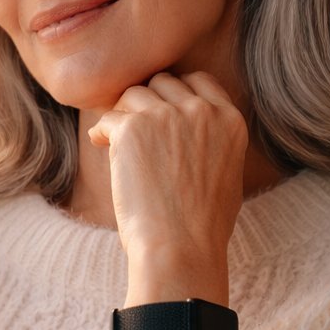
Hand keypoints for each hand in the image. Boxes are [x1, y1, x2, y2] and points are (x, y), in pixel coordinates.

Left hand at [88, 70, 247, 283]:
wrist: (180, 248)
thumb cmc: (203, 227)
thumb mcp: (228, 176)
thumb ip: (214, 143)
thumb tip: (192, 135)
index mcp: (229, 119)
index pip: (198, 81)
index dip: (175, 93)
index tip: (161, 110)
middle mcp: (200, 110)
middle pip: (162, 82)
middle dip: (147, 102)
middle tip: (135, 129)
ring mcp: (165, 116)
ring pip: (133, 95)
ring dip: (124, 115)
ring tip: (117, 141)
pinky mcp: (132, 129)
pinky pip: (108, 118)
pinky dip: (102, 132)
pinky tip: (100, 145)